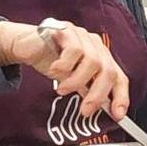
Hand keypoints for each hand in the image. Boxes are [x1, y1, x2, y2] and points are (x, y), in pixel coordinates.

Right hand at [0, 20, 129, 120]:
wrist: (25, 45)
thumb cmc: (51, 61)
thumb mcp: (72, 80)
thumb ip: (86, 90)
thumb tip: (99, 108)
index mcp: (102, 58)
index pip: (120, 78)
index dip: (122, 97)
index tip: (118, 115)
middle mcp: (96, 46)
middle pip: (109, 71)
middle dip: (98, 95)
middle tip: (85, 110)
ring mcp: (83, 36)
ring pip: (93, 62)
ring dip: (77, 81)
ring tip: (62, 89)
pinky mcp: (67, 30)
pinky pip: (74, 50)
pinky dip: (65, 66)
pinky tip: (54, 70)